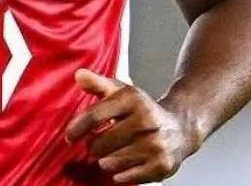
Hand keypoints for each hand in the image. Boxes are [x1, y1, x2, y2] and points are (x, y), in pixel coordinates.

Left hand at [64, 69, 199, 183]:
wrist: (180, 129)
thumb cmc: (143, 111)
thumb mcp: (121, 92)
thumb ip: (98, 84)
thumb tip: (79, 75)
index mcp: (133, 99)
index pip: (95, 115)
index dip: (77, 128)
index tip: (69, 136)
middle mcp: (146, 121)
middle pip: (100, 143)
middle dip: (93, 147)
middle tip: (97, 145)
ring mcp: (155, 144)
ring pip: (110, 162)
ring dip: (105, 161)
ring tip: (110, 153)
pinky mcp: (161, 165)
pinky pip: (126, 176)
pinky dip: (119, 174)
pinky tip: (122, 165)